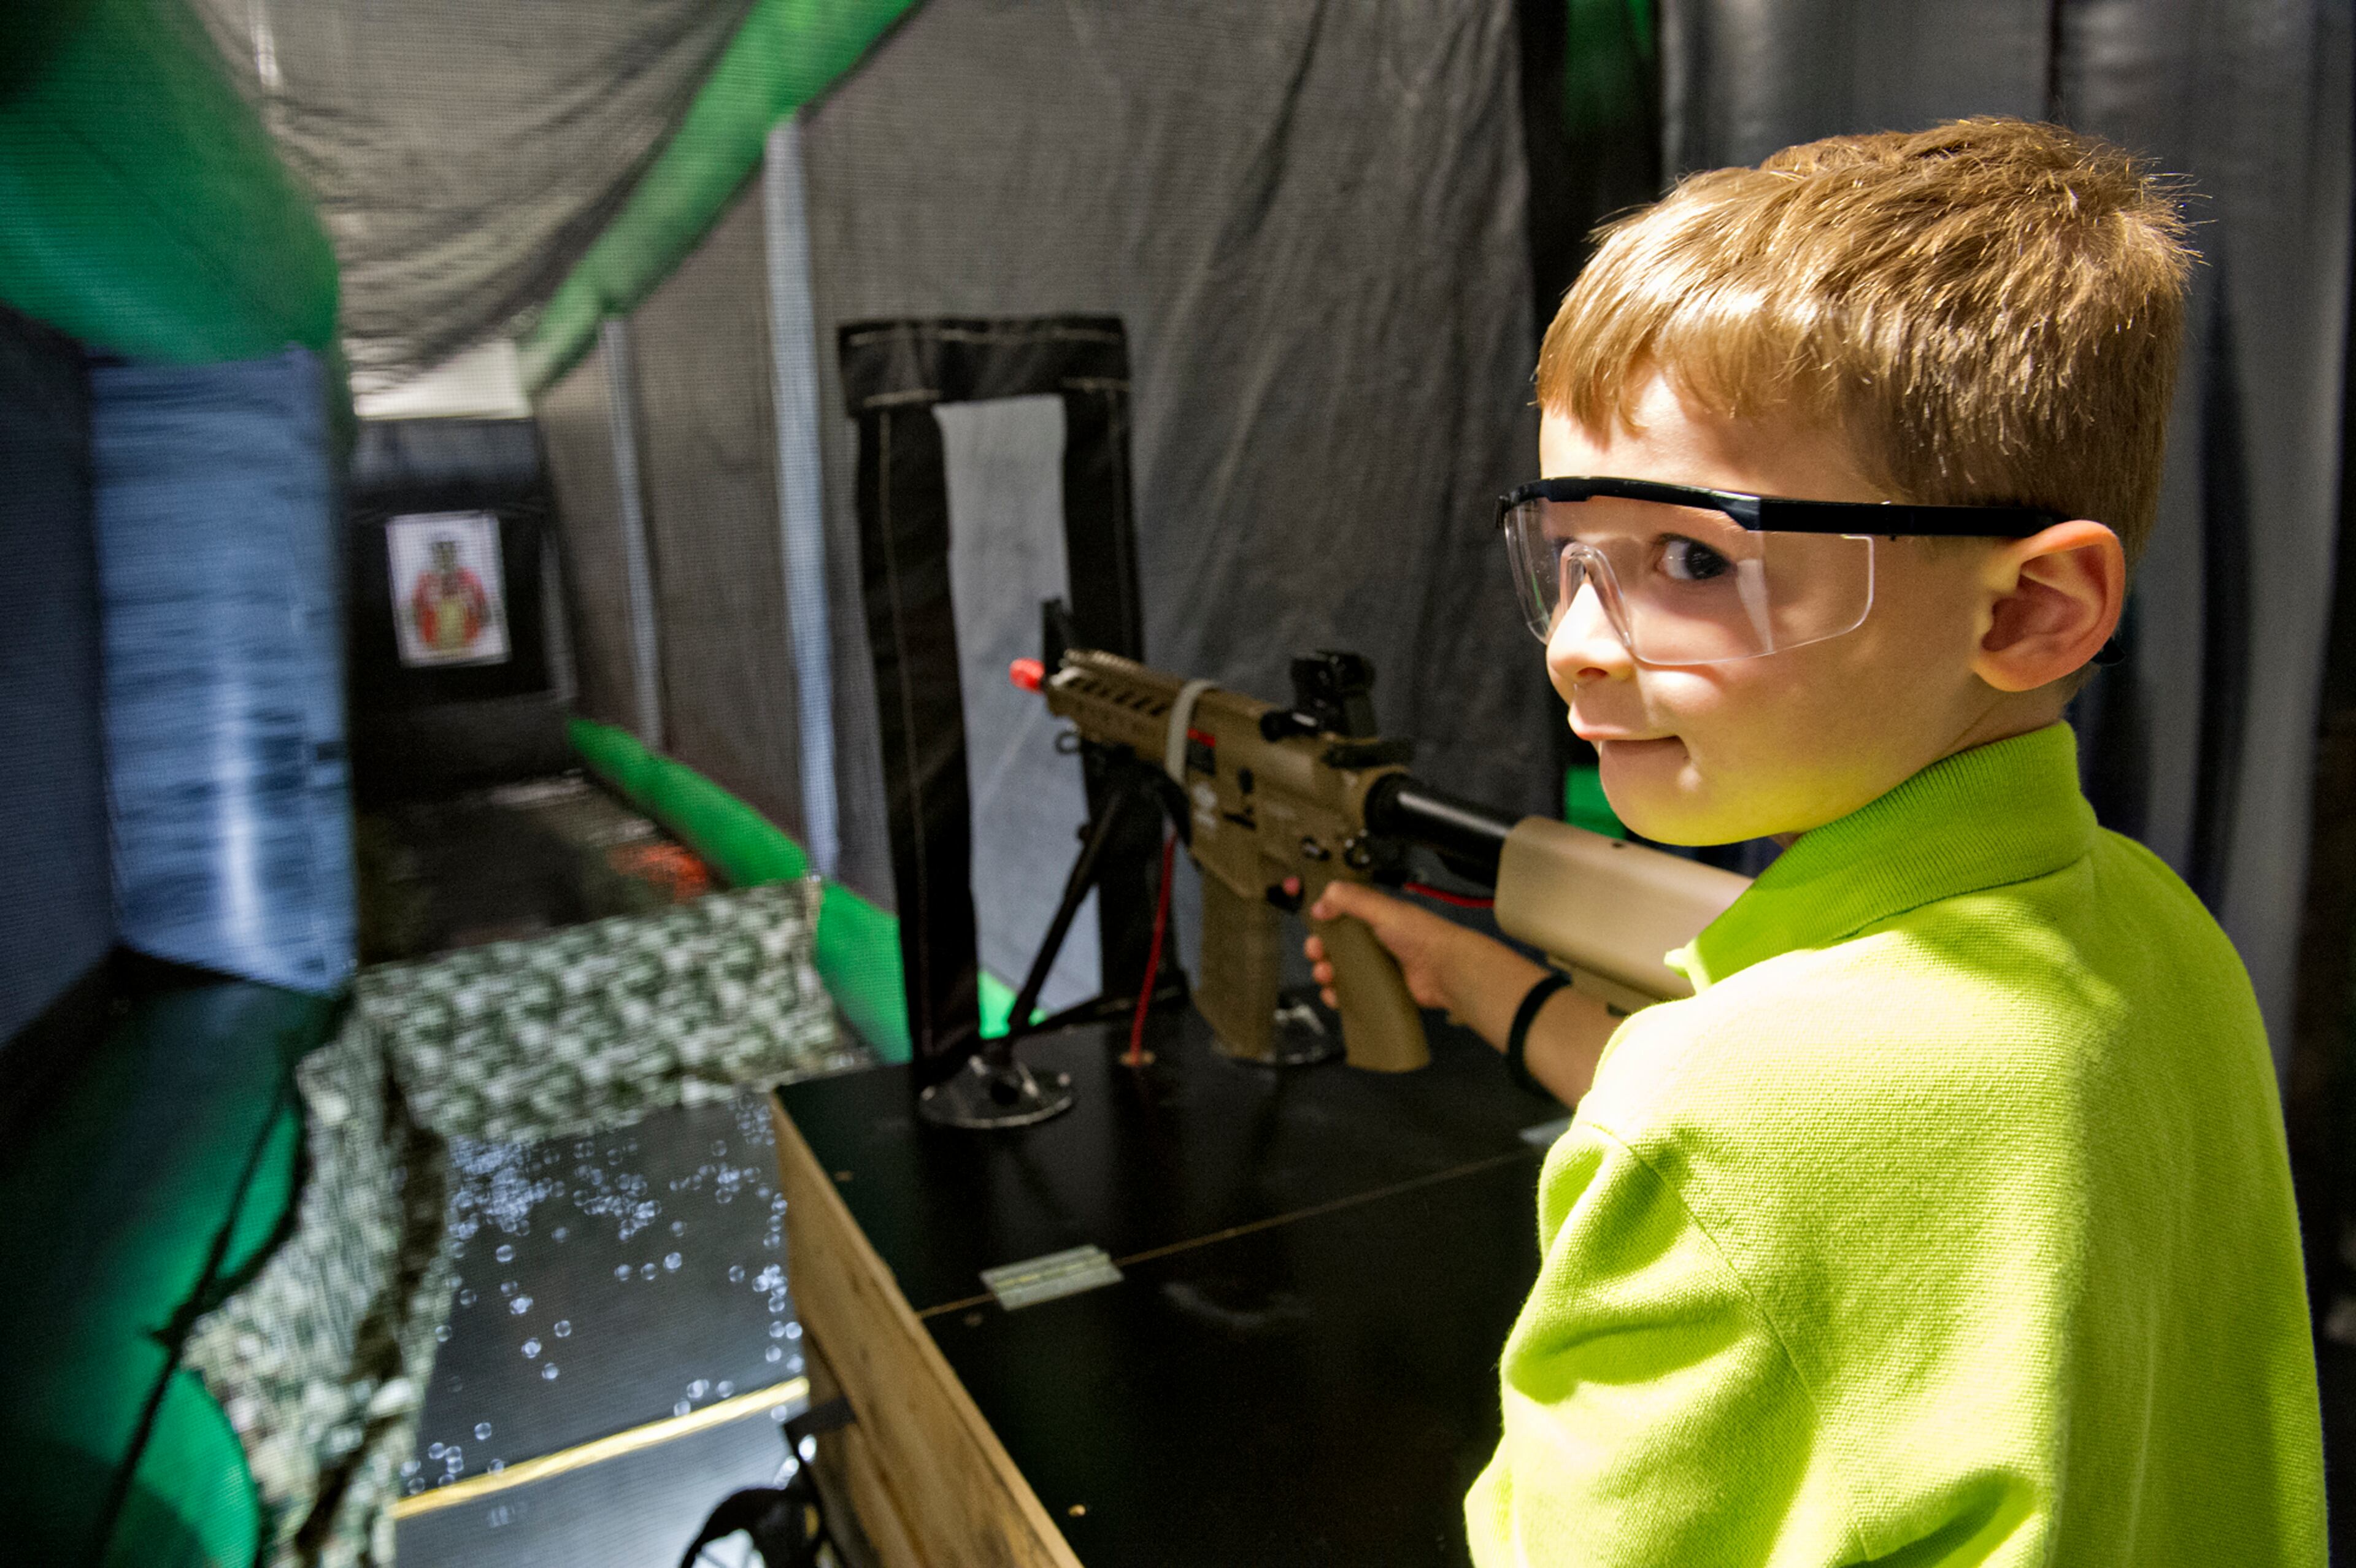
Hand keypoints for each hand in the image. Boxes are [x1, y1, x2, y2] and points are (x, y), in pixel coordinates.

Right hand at [1299, 880, 1470, 1012]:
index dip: (1324, 922)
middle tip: (1316, 953)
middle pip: (1335, 946)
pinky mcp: (1378, 990)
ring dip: (1325, 973)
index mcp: (1375, 918)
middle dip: (1320, 950)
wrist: (1445, 970)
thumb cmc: (1423, 936)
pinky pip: (1350, 993)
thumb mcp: (1384, 909)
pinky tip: (1333, 994)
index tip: (1315, 925)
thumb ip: (1352, 899)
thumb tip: (1322, 899)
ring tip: (1325, 974)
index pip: (1340, 917)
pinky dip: (1337, 995)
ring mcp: (1375, 967)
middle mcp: (1374, 942)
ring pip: (1339, 971)